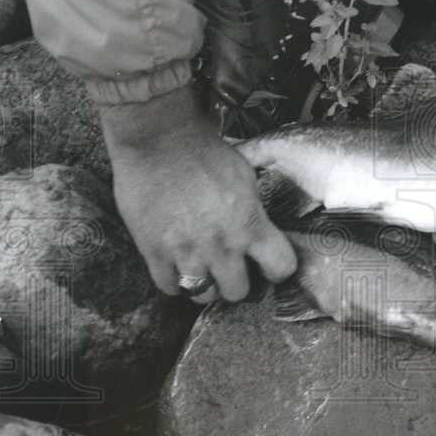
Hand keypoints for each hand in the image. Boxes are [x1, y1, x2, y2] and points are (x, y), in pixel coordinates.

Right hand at [100, 86, 295, 303]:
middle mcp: (222, 246)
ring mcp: (187, 253)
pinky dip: (174, 281)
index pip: (281, 267)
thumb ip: (253, 212)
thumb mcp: (246, 178)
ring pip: (203, 296)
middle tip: (228, 268)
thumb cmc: (205, 152)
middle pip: (238, 292)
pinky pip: (169, 287)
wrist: (158, 140)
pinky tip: (175, 267)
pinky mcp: (154, 252)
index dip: (277, 269)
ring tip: (201, 270)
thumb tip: (257, 228)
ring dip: (204, 285)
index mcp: (251, 226)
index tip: (268, 265)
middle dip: (235, 281)